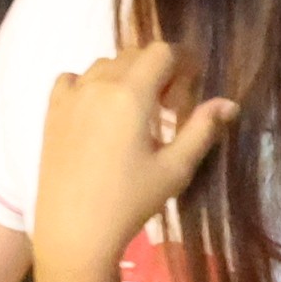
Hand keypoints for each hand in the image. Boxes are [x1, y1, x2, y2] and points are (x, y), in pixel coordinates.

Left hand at [31, 35, 234, 269]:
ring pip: (104, 64)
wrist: (74, 229)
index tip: (191, 87)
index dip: (182, 62)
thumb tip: (229, 103)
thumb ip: (202, 130)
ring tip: (137, 113)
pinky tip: (100, 113)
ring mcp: (71, 94)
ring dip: (126, 76)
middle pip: (134, 54)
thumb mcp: (174, 169)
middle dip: (157, 70)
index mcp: (130, 94)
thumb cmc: (130, 201)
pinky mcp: (52, 110)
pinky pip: (74, 78)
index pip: (161, 52)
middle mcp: (98, 84)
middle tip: (169, 107)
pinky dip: (91, 84)